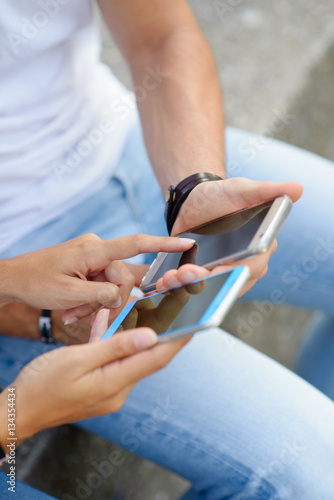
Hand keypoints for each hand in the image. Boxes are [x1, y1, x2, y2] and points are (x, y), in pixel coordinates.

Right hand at [0, 309, 189, 446]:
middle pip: (149, 357)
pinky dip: (118, 341)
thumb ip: (114, 347)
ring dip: (140, 334)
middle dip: (164, 332)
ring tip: (146, 309)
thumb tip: (150, 336)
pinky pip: (116, 360)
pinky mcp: (101, 387)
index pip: (156, 358)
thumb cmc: (42, 385)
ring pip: (132, 356)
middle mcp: (118, 389)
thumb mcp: (77, 360)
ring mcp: (109, 390)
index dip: (178, 339)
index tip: (197, 321)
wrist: (18, 410)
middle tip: (177, 308)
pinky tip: (112, 323)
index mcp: (114, 384)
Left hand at [1, 233, 194, 323]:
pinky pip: (101, 283)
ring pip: (111, 284)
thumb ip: (101, 295)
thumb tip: (121, 297)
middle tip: (87, 317)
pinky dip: (92, 299)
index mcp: (95, 250)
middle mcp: (98, 249)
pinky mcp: (89, 265)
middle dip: (109, 300)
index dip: (164, 244)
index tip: (187, 242)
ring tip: (74, 314)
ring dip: (97, 303)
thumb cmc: (37, 282)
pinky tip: (74, 310)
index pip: (136, 244)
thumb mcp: (69, 294)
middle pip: (123, 277)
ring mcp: (93, 257)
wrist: (14, 278)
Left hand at [169, 177, 302, 292]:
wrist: (195, 202)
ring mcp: (223, 275)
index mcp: (261, 249)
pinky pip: (193, 289)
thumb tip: (296, 188)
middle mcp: (245, 267)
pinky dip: (178, 288)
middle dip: (206, 281)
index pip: (252, 266)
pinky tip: (163, 283)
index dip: (236, 270)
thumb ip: (267, 190)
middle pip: (228, 282)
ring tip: (170, 278)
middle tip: (185, 273)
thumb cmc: (223, 195)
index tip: (218, 270)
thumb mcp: (243, 189)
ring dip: (188, 287)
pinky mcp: (203, 278)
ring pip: (209, 290)